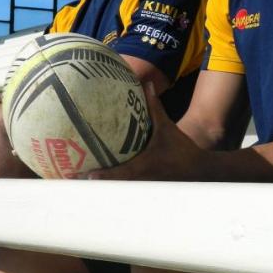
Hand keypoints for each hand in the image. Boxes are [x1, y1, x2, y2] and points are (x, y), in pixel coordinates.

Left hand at [85, 83, 207, 180]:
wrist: (199, 169)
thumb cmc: (182, 148)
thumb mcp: (167, 126)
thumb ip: (155, 107)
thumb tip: (147, 84)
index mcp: (144, 166)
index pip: (121, 174)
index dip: (105, 176)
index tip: (87, 176)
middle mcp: (141, 178)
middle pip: (114, 186)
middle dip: (96, 183)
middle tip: (74, 179)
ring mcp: (142, 185)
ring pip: (119, 189)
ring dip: (101, 187)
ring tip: (79, 182)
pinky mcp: (145, 186)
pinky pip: (126, 186)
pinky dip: (113, 184)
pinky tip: (99, 179)